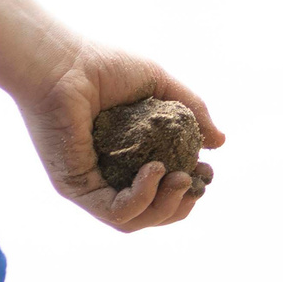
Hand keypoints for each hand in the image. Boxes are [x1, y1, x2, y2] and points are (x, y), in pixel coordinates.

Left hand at [9, 39, 223, 231]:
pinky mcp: (75, 187)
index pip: (162, 188)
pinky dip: (141, 199)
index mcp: (127, 153)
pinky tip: (154, 171)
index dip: (189, 188)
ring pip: (135, 220)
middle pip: (151, 212)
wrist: (62, 60)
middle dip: (181, 205)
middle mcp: (107, 173)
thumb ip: (192, 111)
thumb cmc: (103, 65)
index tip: (206, 169)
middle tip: (194, 180)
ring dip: (166, 207)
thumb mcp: (160, 86)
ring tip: (179, 178)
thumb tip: (219, 143)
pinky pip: (115, 211)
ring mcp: (91, 182)